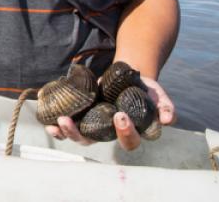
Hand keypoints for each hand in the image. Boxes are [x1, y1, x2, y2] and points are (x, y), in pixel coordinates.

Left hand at [45, 76, 176, 150]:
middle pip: (94, 141)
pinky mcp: (83, 116)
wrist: (129, 76)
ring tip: (56, 121)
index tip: (121, 116)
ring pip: (78, 136)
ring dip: (65, 131)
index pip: (129, 140)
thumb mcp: (159, 96)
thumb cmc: (146, 90)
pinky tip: (49, 119)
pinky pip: (68, 124)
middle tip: (70, 122)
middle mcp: (109, 133)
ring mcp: (94, 125)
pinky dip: (58, 124)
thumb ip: (165, 107)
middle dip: (80, 135)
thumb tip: (169, 119)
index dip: (124, 133)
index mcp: (130, 132)